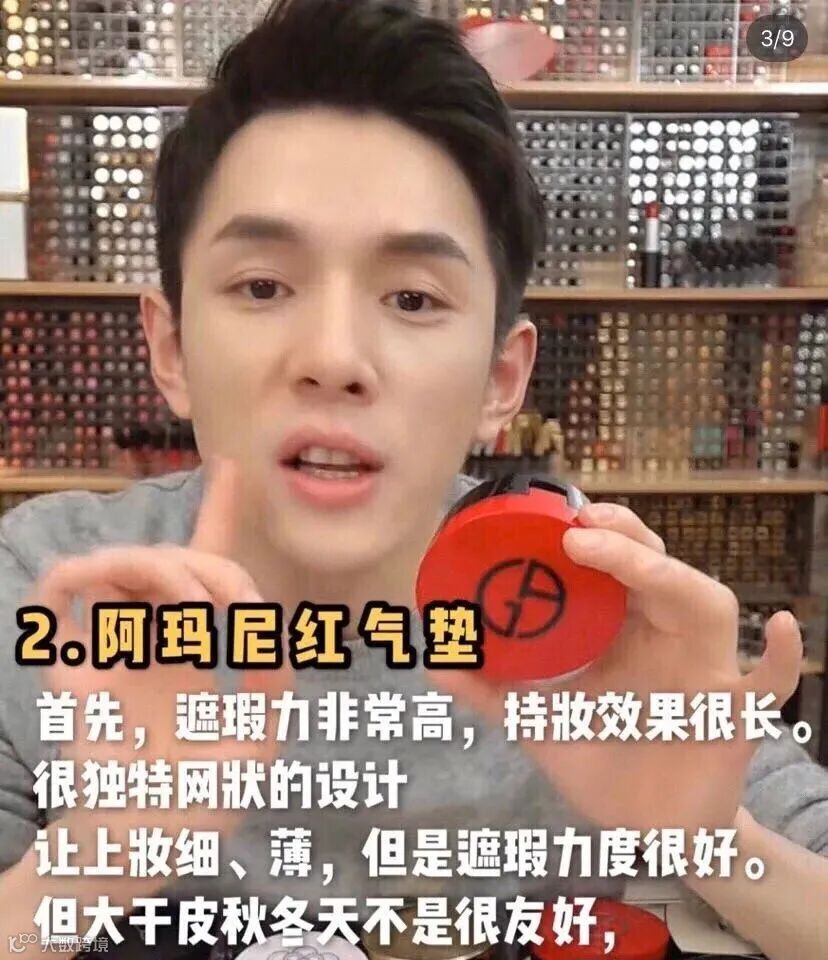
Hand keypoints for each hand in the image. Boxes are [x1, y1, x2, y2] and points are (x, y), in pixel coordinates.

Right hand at [29, 458, 289, 852]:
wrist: (140, 853)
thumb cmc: (195, 806)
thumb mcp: (256, 744)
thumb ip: (270, 687)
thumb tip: (274, 632)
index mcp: (187, 653)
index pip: (203, 571)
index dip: (217, 518)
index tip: (229, 470)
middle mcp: (147, 642)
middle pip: (169, 560)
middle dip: (213, 560)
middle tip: (240, 604)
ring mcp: (108, 650)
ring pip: (117, 564)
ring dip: (161, 567)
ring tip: (198, 606)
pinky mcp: (72, 664)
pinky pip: (57, 595)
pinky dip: (82, 575)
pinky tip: (124, 594)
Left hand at [431, 502, 801, 835]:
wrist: (648, 828)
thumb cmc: (600, 760)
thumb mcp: (539, 721)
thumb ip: (490, 691)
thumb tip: (435, 661)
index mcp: (621, 629)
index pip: (615, 564)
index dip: (595, 534)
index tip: (556, 517)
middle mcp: (663, 635)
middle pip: (659, 569)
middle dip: (627, 541)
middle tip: (583, 528)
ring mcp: (705, 669)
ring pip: (708, 605)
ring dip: (672, 578)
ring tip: (634, 564)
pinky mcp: (736, 714)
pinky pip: (770, 681)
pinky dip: (782, 656)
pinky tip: (784, 627)